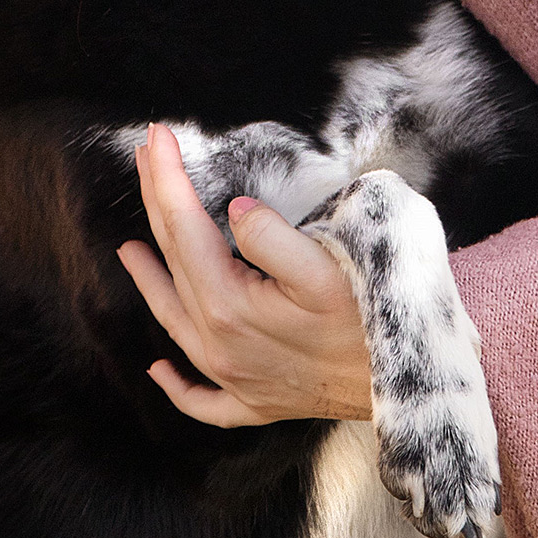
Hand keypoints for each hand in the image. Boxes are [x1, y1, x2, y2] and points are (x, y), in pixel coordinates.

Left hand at [117, 121, 373, 426]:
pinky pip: (201, 399)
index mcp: (230, 306)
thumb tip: (235, 213)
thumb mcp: (328, 269)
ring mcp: (234, 379)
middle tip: (145, 158)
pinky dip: (176, 385)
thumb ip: (273, 238)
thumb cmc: (372, 321)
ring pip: (175, 324)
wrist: (408, 388)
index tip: (157, 135)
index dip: (169, 178)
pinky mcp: (255, 402)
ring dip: (150, 282)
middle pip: (175, 263)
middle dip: (157, 205)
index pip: (186, 227)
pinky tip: (159, 370)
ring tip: (128, 249)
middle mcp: (220, 346)